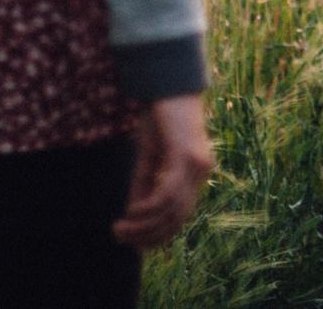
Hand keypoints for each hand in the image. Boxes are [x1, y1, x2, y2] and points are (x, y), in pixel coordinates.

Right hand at [112, 94, 215, 249]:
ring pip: (173, 210)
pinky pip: (168, 193)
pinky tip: (131, 212)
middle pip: (178, 218)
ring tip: (120, 228)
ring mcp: (197, 165)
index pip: (181, 215)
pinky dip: (149, 208)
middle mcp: (202, 171)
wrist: (168, 80)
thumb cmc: (160, 115)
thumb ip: (145, 183)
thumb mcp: (149, 155)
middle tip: (120, 237)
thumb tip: (135, 214)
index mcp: (196, 173)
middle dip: (148, 234)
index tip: (132, 243)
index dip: (157, 234)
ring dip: (144, 225)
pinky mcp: (187, 156)